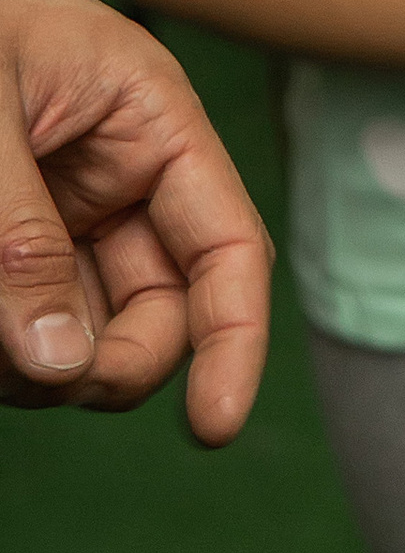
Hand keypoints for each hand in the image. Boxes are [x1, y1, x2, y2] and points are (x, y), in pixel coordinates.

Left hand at [0, 0, 269, 443]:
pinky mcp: (11, 235)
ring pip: (82, 328)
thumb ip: (19, 239)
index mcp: (154, 125)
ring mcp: (66, 211)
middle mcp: (123, 177)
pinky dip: (3, 342)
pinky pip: (24, 311)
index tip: (211, 428)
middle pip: (157, 312)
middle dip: (107, 363)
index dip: (233, 342)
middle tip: (35, 380)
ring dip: (39, 360)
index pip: (228, 252)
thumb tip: (58, 366)